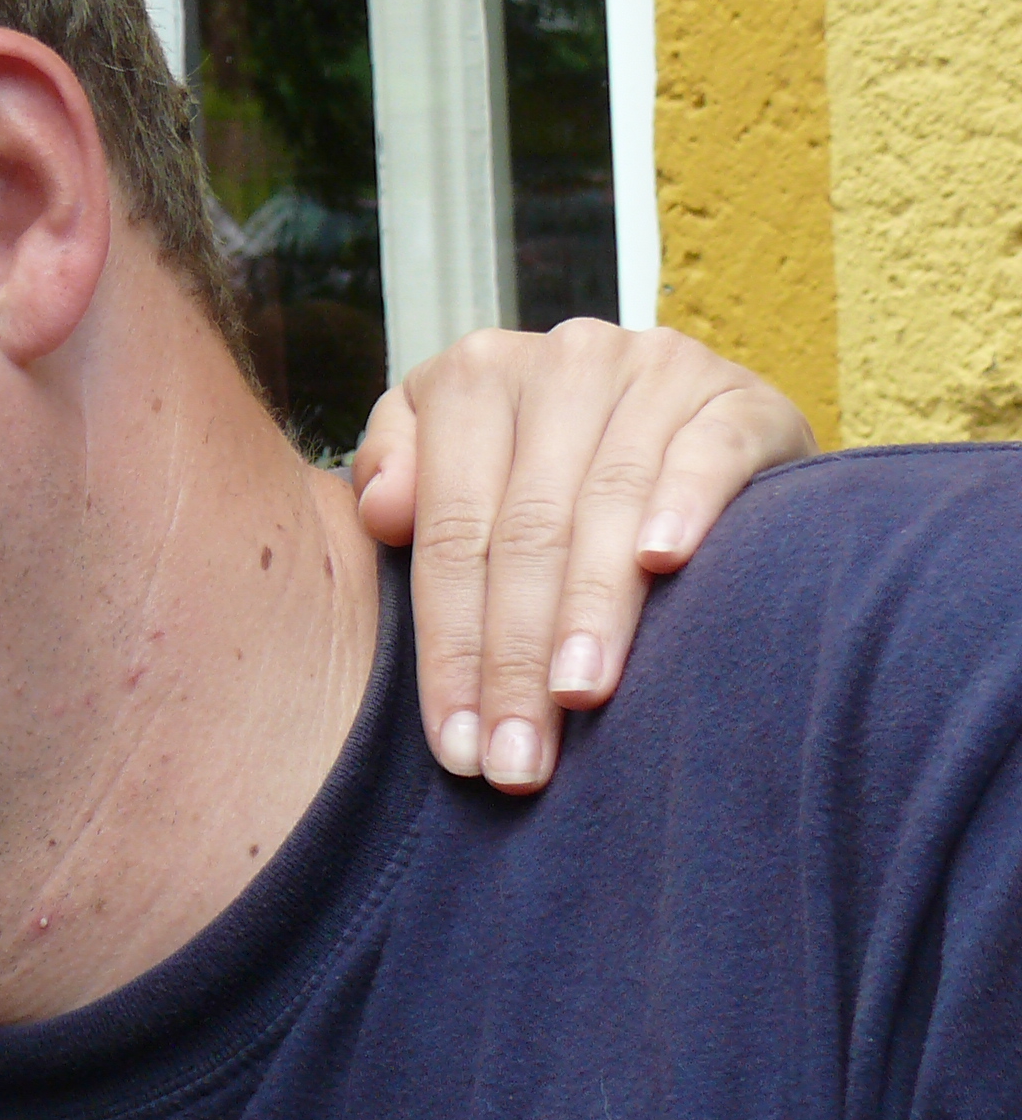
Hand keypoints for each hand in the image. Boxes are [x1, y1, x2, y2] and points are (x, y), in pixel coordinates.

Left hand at [351, 320, 811, 792]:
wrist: (704, 429)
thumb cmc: (550, 471)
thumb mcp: (458, 458)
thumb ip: (400, 473)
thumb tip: (380, 511)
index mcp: (473, 376)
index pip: (450, 534)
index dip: (449, 647)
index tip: (457, 745)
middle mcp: (560, 361)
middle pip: (523, 533)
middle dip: (514, 658)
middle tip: (516, 758)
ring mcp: (654, 369)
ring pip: (605, 505)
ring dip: (590, 611)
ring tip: (576, 697)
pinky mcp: (739, 395)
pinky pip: (706, 452)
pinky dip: (682, 505)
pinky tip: (663, 563)